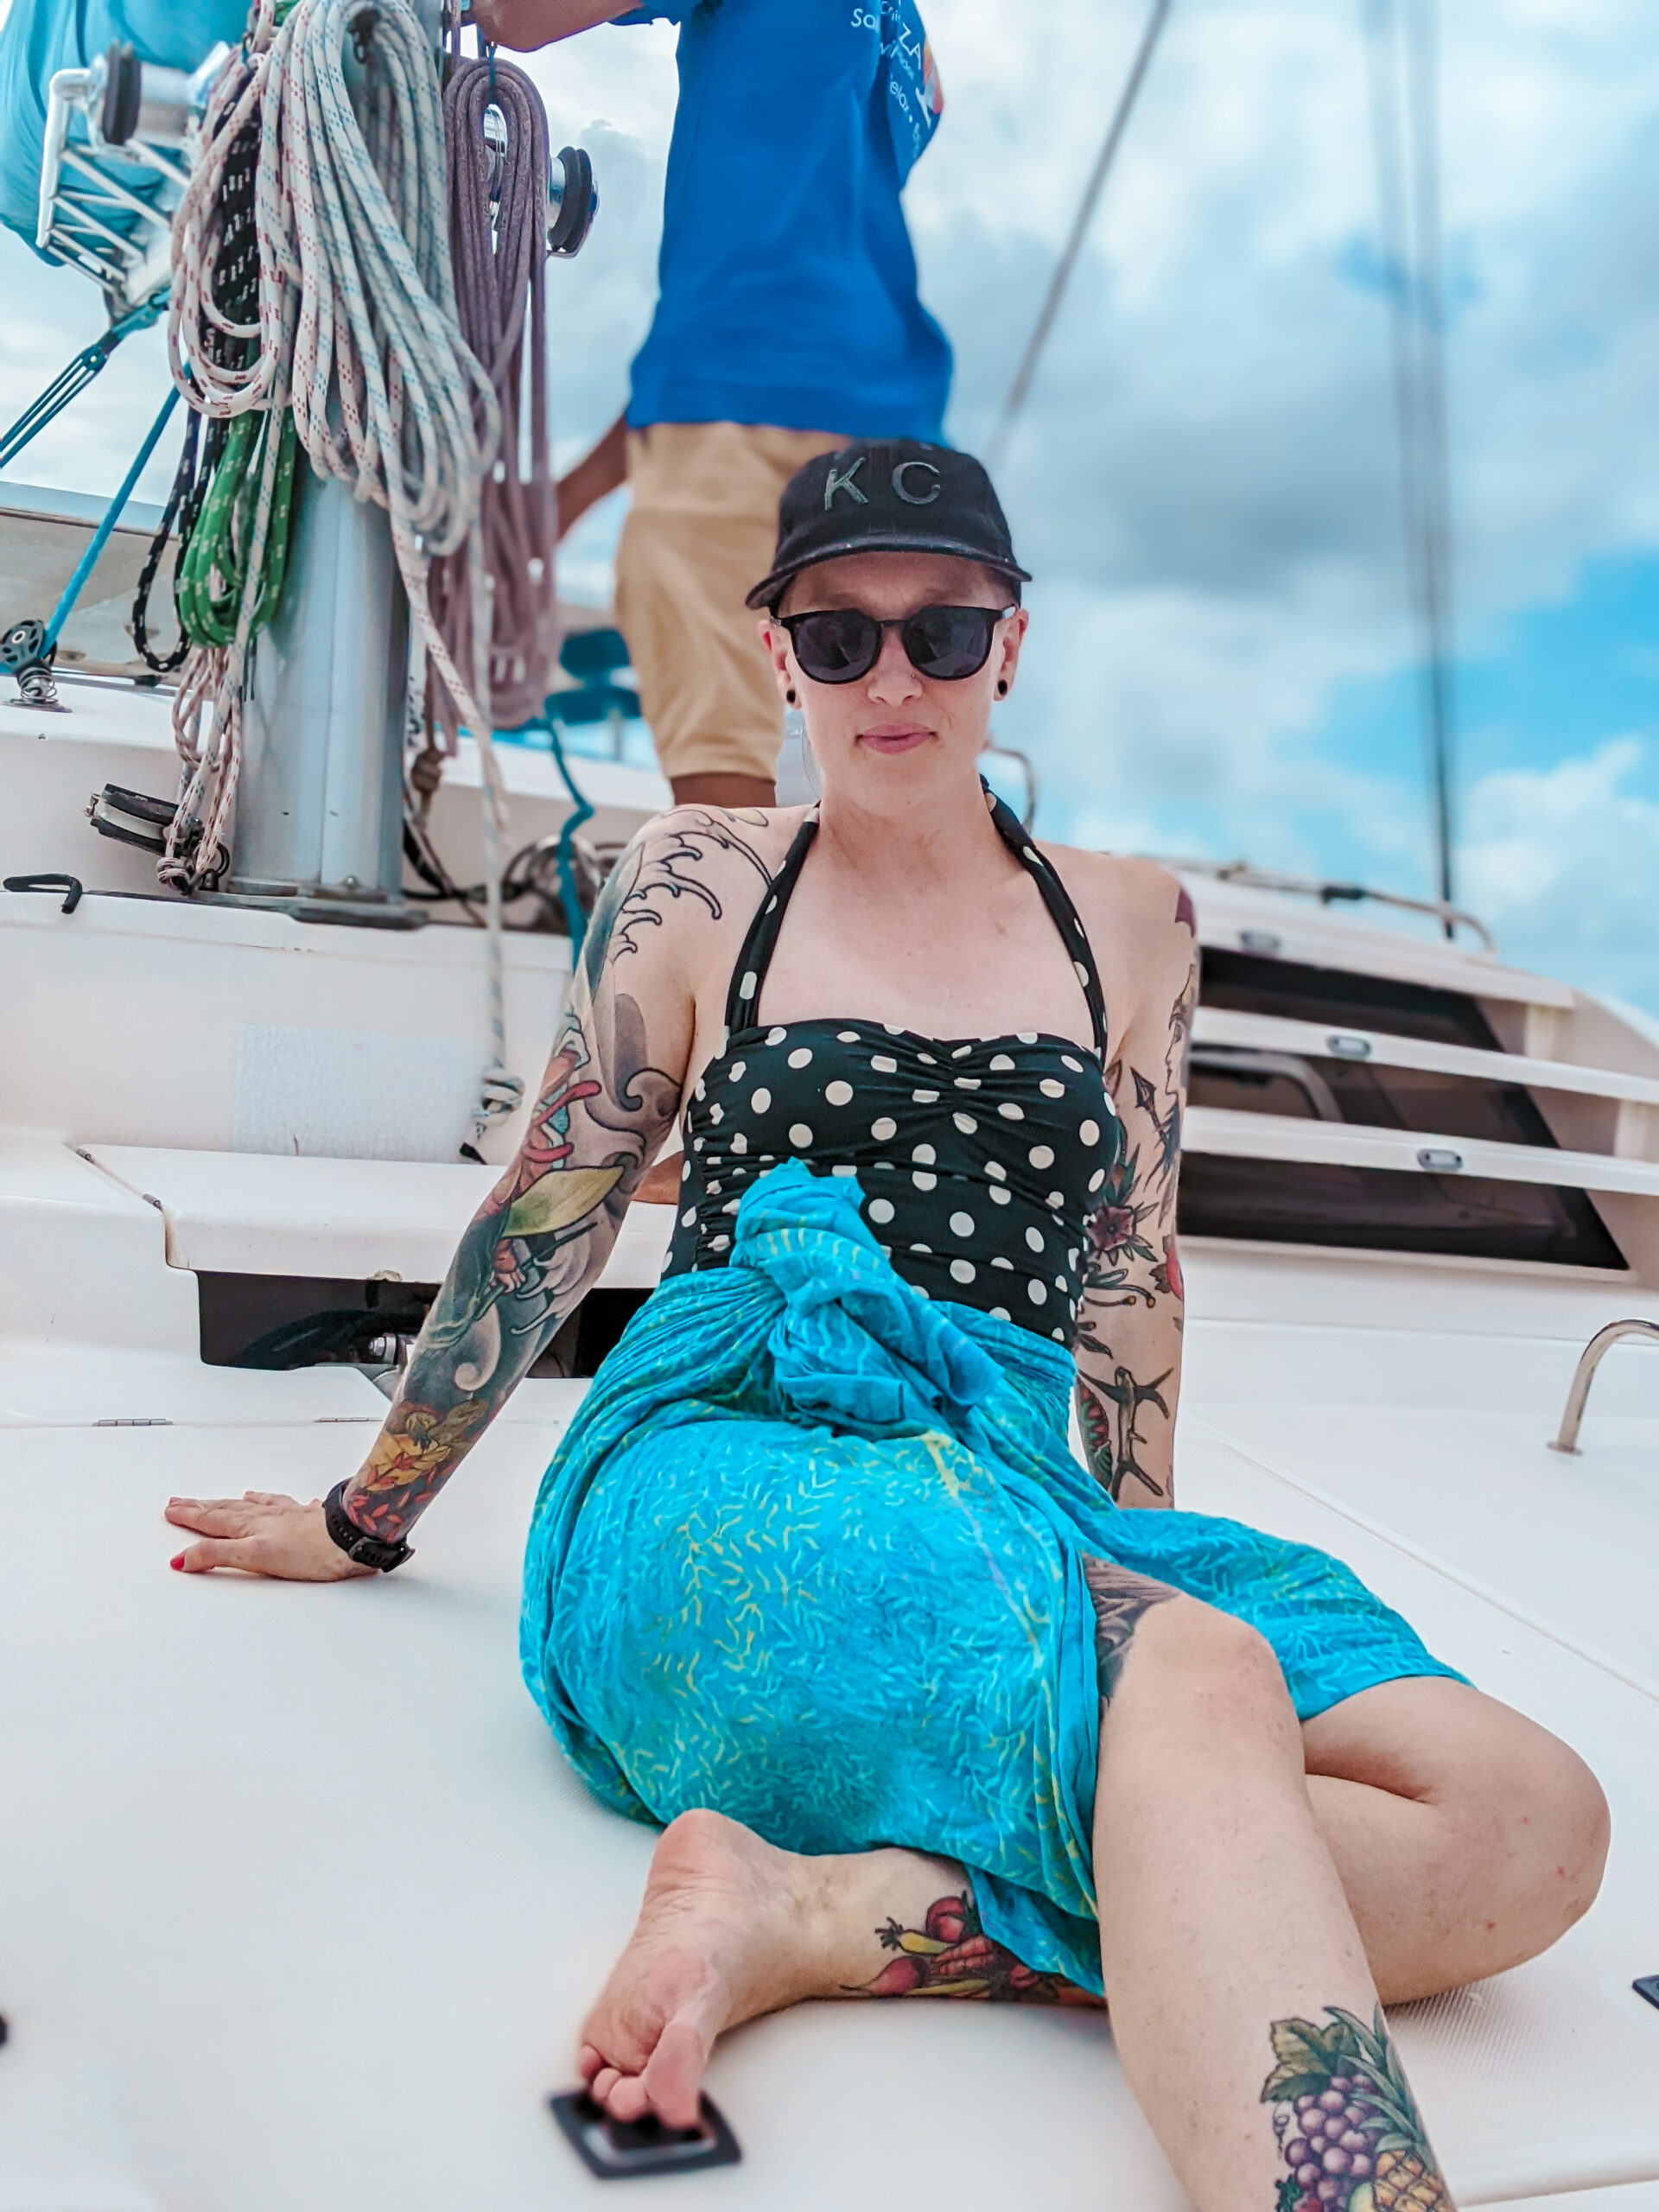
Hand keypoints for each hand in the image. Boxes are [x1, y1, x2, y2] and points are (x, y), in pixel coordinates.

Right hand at [165, 1491, 375, 1579]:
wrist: (350, 1538)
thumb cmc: (308, 1551)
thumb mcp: (254, 1557)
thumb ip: (217, 1556)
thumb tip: (183, 1559)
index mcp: (250, 1526)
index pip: (211, 1519)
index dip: (189, 1515)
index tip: (171, 1509)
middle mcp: (267, 1516)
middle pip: (228, 1508)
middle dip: (203, 1505)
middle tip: (182, 1500)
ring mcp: (289, 1516)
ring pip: (256, 1506)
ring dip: (237, 1502)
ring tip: (231, 1497)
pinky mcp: (310, 1520)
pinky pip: (289, 1506)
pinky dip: (280, 1503)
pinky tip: (286, 1501)